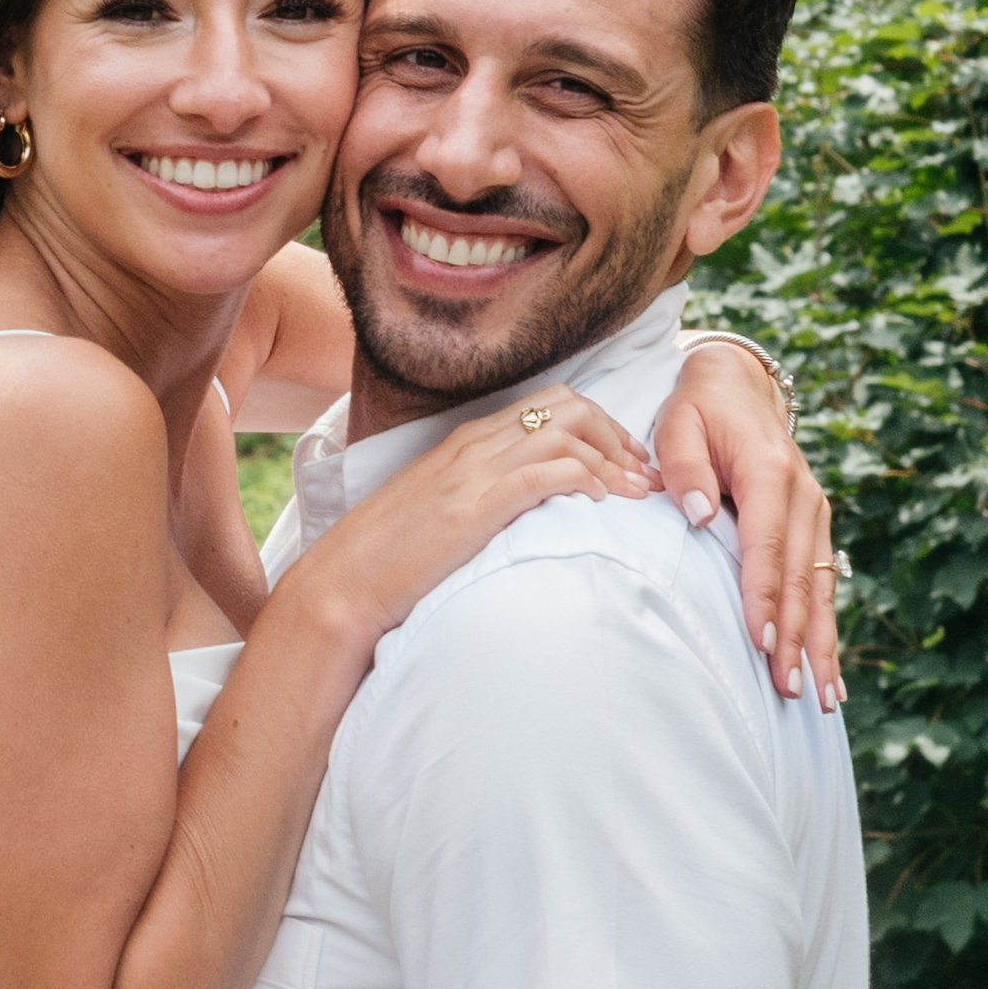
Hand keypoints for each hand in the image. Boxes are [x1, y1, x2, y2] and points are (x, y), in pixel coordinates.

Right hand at [299, 392, 658, 657]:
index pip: (550, 404)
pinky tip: (601, 503)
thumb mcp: (440, 513)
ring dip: (613, 459)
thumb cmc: (389, 559)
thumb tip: (526, 508)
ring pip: (567, 430)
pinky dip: (586, 479)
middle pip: (569, 405)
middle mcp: (475, 444)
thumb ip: (482, 497)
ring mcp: (475, 470)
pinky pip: (549, 472)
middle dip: (618, 434)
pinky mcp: (477, 504)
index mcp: (467, 441)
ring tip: (636, 493)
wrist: (344, 584)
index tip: (627, 462)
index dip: (601, 426)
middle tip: (642, 474)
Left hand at [656, 345, 842, 709]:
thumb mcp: (679, 423)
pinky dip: (826, 626)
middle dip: (797, 637)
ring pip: (821, 586)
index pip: (767, 546)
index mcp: (771, 473)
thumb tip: (698, 516)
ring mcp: (815, 512)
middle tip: (791, 690)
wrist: (738, 385)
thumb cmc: (699, 409)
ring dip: (822, 644)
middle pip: (800, 577)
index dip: (765, 597)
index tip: (763, 642)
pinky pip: (823, 582)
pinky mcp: (815, 526)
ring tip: (823, 698)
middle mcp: (804, 496)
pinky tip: (829, 668)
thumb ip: (684, 467)